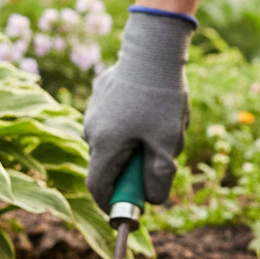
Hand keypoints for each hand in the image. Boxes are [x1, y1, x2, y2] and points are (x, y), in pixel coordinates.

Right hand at [83, 11, 193, 211]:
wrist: (154, 48)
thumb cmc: (161, 99)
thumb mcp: (168, 144)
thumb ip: (159, 177)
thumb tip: (153, 200)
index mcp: (103, 146)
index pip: (98, 187)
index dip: (112, 202)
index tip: (129, 209)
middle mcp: (91, 129)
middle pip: (109, 163)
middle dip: (135, 168)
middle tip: (162, 158)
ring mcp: (94, 109)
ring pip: (116, 139)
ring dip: (138, 142)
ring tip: (165, 124)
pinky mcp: (102, 93)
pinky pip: (117, 118)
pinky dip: (135, 122)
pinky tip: (156, 105)